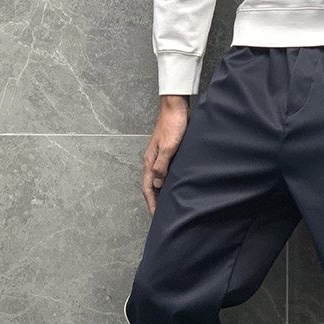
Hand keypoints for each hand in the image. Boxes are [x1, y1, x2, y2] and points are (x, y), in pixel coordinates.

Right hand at [142, 96, 189, 214]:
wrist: (175, 107)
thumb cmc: (173, 125)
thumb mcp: (169, 146)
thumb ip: (162, 165)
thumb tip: (156, 184)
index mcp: (150, 160)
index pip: (148, 187)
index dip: (151, 203)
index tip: (156, 216)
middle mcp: (152, 160)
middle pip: (151, 185)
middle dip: (154, 201)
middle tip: (161, 215)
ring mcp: (159, 156)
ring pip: (158, 179)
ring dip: (160, 192)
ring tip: (167, 204)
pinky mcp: (167, 151)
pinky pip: (164, 171)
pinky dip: (167, 181)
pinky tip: (174, 184)